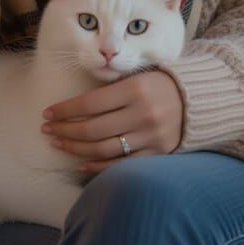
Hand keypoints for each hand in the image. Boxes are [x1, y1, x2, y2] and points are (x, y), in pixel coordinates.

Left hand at [41, 70, 184, 174]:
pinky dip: (98, 167)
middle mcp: (143, 114)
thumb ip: (109, 90)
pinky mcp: (157, 154)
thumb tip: (72, 107)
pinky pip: (121, 165)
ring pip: (104, 149)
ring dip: (76, 148)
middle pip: (93, 129)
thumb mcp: (135, 77)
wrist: (196, 99)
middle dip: (65, 130)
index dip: (65, 110)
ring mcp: (151, 137)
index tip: (48, 113)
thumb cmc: (157, 84)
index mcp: (135, 89)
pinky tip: (81, 163)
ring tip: (58, 143)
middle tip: (47, 130)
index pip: (90, 104)